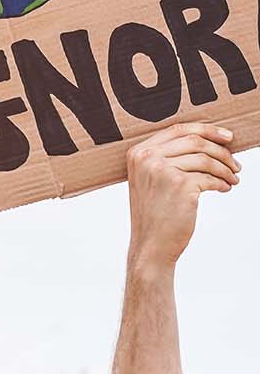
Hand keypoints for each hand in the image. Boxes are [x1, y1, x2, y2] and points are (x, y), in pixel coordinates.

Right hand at [125, 123, 238, 267]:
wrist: (151, 243)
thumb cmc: (155, 213)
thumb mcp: (151, 179)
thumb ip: (167, 157)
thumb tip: (208, 140)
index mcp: (138, 153)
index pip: (178, 129)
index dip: (206, 130)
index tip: (227, 137)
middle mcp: (147, 158)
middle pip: (195, 141)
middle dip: (222, 151)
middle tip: (235, 163)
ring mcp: (162, 170)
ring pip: (206, 159)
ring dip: (225, 169)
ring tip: (232, 179)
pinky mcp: (179, 184)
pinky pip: (210, 177)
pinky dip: (222, 183)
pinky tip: (223, 188)